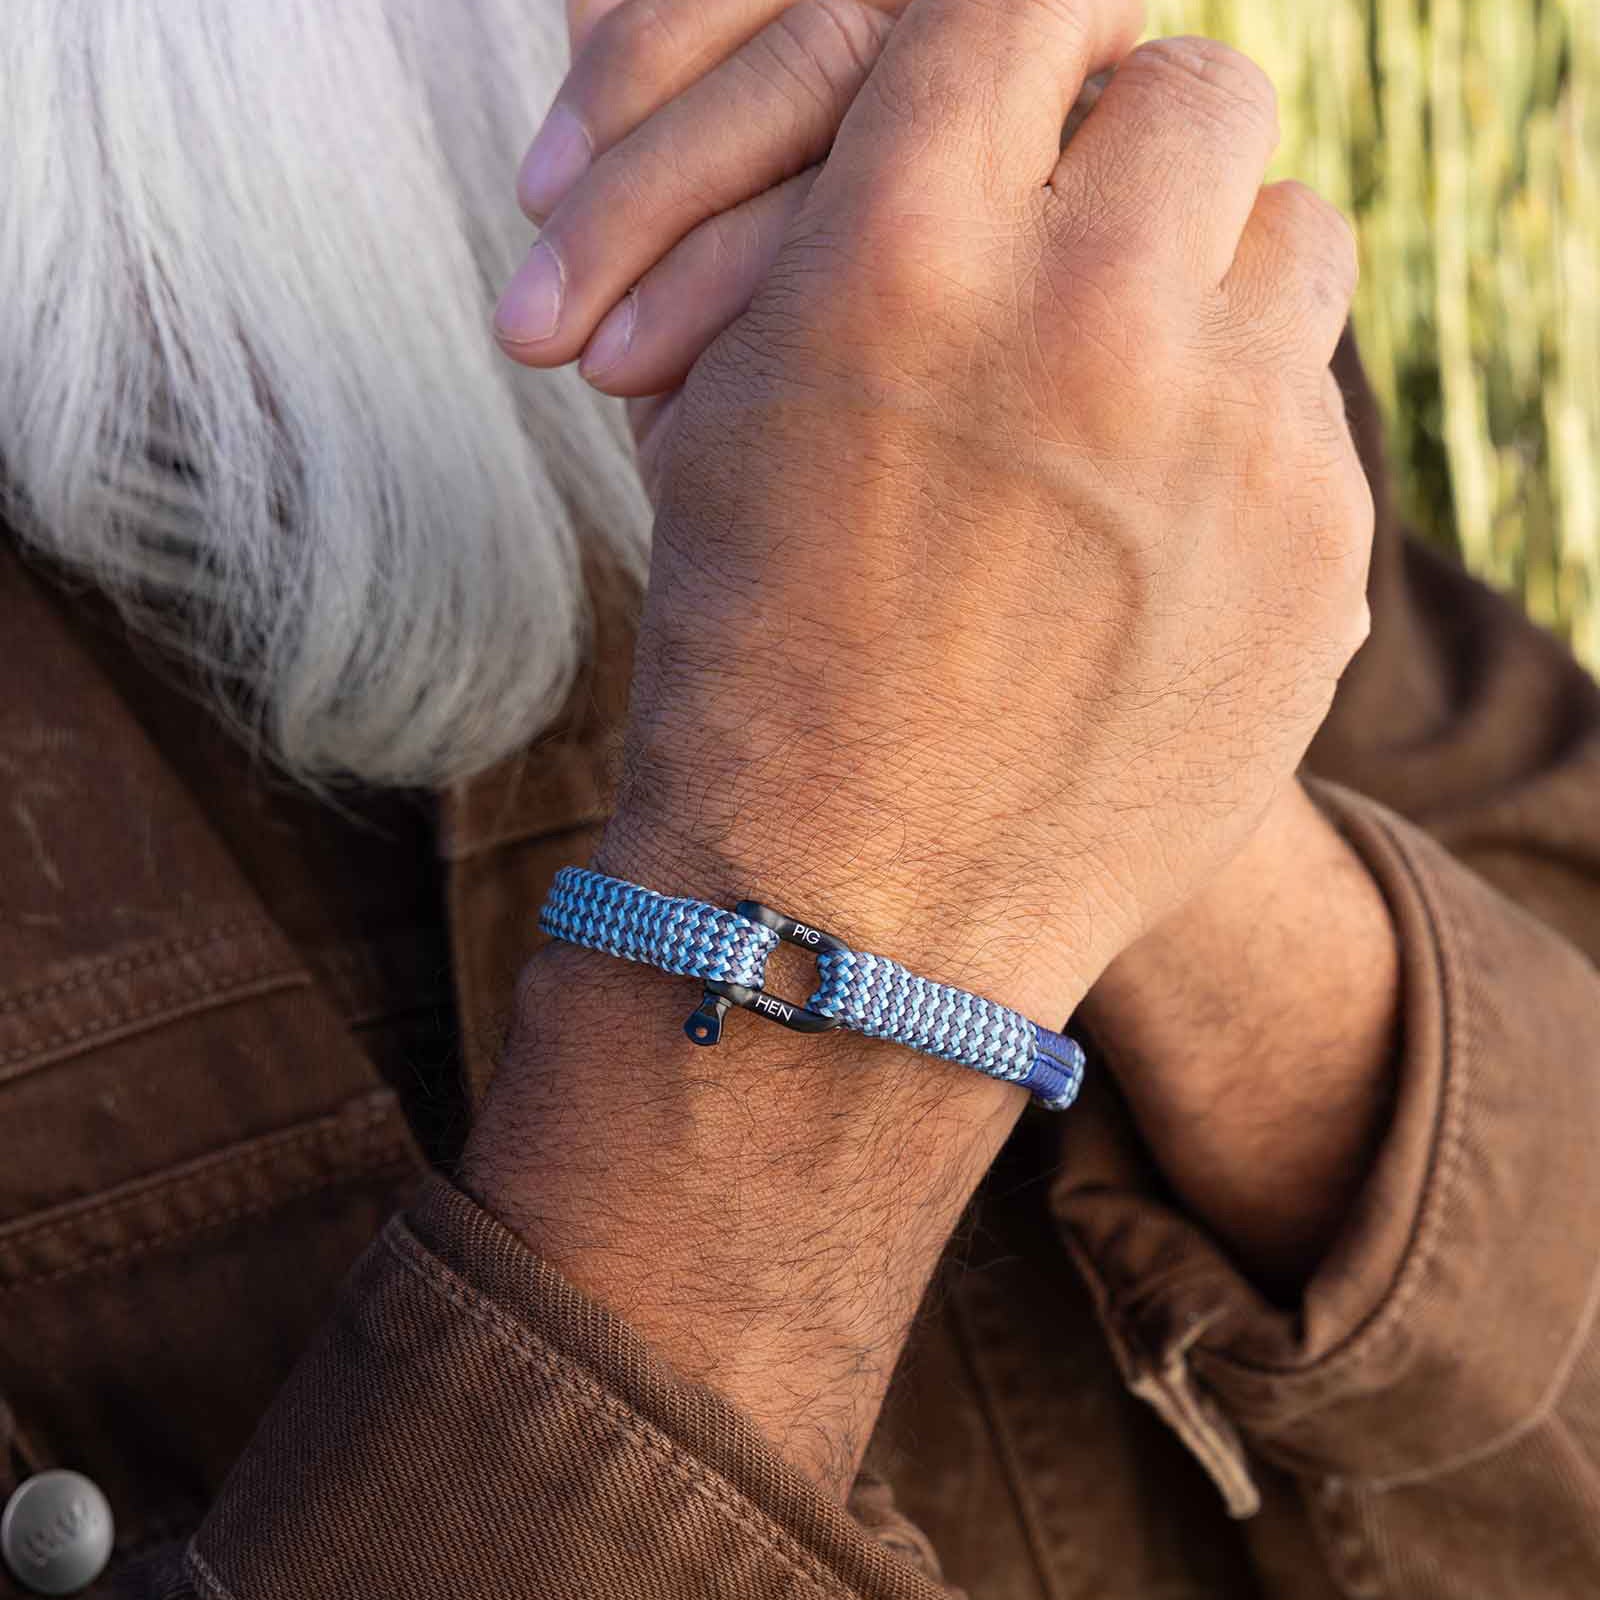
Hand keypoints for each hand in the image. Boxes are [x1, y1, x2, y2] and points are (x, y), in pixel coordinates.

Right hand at [571, 11, 1371, 1029]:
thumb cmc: (752, 652)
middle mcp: (1088, 318)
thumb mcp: (734, 411)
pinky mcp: (1322, 555)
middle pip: (1190, 89)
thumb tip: (936, 113)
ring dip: (1208, 279)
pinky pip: (1312, 408)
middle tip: (1070, 230)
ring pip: (1290, 234)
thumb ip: (846, 227)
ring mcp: (1235, 441)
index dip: (1012, 37)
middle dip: (1125, 144)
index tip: (1006, 89)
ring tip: (1116, 385)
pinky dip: (1240, 431)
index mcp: (899, 255)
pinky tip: (1147, 530)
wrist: (853, 901)